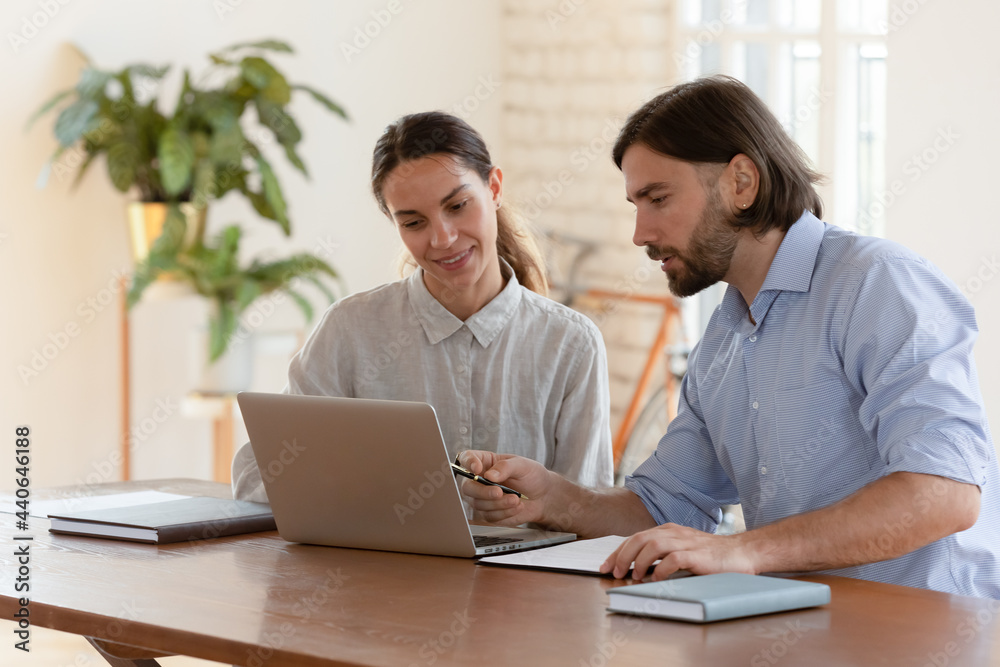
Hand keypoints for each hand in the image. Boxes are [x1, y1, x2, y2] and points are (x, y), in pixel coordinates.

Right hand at [455, 451, 554, 525]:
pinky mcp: (489, 513)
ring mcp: (482, 498)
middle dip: (483, 492)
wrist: (543, 497)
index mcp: (484, 462)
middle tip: (499, 492)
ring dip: (498, 504)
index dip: (468, 463)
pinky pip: (490, 516)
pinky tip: (517, 507)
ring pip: (479, 504)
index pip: (467, 459)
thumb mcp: (522, 465)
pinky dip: (504, 512)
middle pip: (467, 487)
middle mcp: (479, 480)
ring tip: (516, 499)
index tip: (477, 468)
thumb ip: (506, 467)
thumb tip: (490, 475)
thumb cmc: (531, 476)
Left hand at [599, 523, 756, 580]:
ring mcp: (686, 542)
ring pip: (653, 546)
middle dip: (622, 556)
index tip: (605, 566)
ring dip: (639, 562)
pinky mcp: (697, 555)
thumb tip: (635, 569)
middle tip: (614, 572)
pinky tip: (656, 580)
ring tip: (634, 577)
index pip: (635, 537)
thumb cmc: (710, 555)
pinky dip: (661, 570)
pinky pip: (673, 559)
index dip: (617, 552)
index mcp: (668, 530)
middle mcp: (674, 533)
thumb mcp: (682, 549)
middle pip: (639, 539)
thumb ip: (662, 554)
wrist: (741, 552)